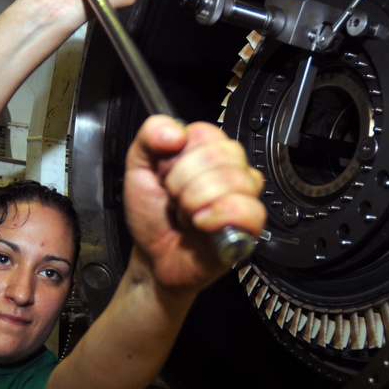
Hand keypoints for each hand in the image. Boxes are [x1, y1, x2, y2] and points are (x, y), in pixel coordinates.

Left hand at [123, 115, 265, 290]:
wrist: (152, 257)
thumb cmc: (152, 216)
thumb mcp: (138, 169)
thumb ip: (148, 137)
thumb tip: (175, 131)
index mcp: (207, 152)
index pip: (206, 132)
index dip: (179, 156)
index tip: (165, 176)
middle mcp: (230, 170)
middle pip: (222, 153)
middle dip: (184, 181)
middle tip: (175, 199)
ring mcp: (243, 197)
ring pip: (234, 179)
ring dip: (196, 201)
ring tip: (187, 214)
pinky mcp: (250, 226)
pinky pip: (248, 209)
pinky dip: (217, 217)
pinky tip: (203, 224)